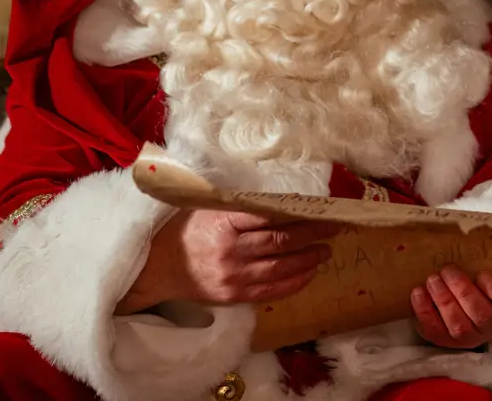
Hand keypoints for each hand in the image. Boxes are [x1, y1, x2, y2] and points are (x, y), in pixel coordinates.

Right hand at [118, 209, 338, 313]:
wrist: (156, 268)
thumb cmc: (183, 230)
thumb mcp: (206, 207)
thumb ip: (238, 203)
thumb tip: (278, 196)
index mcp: (223, 222)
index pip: (270, 215)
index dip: (300, 213)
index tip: (321, 208)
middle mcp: (230, 250)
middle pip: (282, 241)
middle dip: (313, 234)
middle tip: (334, 227)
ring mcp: (233, 276)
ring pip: (281, 267)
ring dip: (309, 259)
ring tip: (326, 251)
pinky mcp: (234, 296)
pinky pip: (271, 290)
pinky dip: (294, 282)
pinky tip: (309, 273)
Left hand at [410, 265, 491, 349]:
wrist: (466, 306)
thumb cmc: (480, 284)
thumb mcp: (491, 273)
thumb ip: (485, 265)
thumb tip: (467, 240)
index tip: (482, 274)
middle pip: (481, 315)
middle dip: (462, 291)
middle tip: (448, 270)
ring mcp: (469, 338)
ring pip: (458, 325)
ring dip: (443, 300)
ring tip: (432, 279)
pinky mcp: (446, 341)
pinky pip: (435, 331)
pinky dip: (425, 311)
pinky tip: (418, 293)